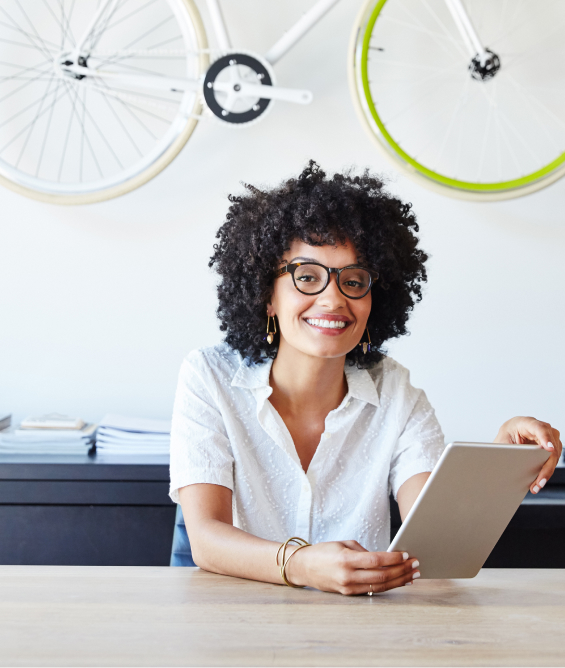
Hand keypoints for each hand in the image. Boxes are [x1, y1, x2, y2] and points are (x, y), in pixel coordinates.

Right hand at [284, 540, 418, 594]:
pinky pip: (372, 590)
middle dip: (402, 570)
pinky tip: (399, 582)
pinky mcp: (349, 594)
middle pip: (382, 575)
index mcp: (346, 559)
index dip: (393, 558)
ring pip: (380, 586)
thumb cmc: (324, 552)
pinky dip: (388, 586)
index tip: (406, 554)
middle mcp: (348, 575)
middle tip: (415, 564)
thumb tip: (384, 558)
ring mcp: (349, 587)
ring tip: (412, 575)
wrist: (304, 567)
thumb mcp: (343, 544)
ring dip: (399, 580)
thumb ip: (364, 551)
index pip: (376, 560)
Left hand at [494, 416, 561, 493]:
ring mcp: (550, 438)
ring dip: (546, 473)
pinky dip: (546, 473)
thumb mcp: (503, 440)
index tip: (549, 449)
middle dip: (546, 467)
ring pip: (554, 456)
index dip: (545, 438)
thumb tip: (511, 464)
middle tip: (539, 482)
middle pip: (551, 447)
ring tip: (536, 486)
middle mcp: (542, 428)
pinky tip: (538, 483)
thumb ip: (509, 449)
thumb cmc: (507, 434)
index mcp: (527, 422)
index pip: (540, 429)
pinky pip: (552, 461)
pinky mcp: (553, 447)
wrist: (510, 433)